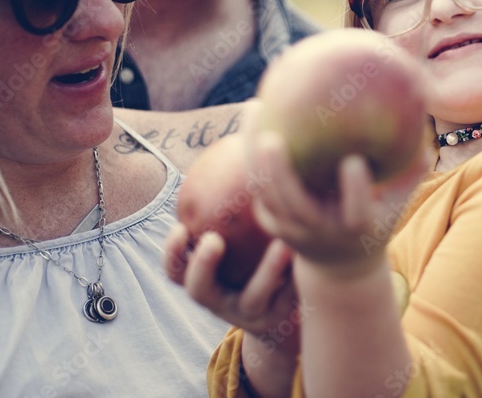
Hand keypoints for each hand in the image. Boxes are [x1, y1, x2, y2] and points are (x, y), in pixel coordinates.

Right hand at [164, 222, 300, 349]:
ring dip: (267, 270)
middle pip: (199, 290)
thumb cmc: (253, 267)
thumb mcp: (236, 250)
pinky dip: (296, 276)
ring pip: (254, 297)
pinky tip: (309, 253)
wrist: (284, 315)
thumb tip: (227, 163)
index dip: (173, 253)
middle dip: (202, 265)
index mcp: (205, 283)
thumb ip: (227, 219)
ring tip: (283, 244)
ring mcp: (250, 314)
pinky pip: (287, 299)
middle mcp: (222, 303)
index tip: (180, 227)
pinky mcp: (279, 319)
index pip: (176, 272)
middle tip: (213, 239)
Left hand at [251, 130, 426, 277]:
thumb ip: (412, 167)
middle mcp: (320, 232)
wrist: (340, 268)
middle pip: (294, 205)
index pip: (355, 213)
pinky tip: (253, 120)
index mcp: (356, 229)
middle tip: (273, 135)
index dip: (355, 191)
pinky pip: (257, 189)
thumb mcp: (399, 201)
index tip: (353, 161)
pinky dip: (249, 157)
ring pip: (266, 194)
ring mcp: (291, 231)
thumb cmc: (376, 221)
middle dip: (280, 172)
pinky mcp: (271, 225)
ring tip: (254, 108)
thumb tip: (426, 121)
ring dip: (253, 154)